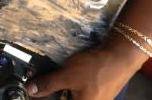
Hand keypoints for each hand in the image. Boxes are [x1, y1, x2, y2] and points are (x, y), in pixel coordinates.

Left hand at [26, 42, 140, 99]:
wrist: (120, 56)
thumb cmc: (97, 68)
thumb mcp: (68, 76)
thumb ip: (48, 84)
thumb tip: (30, 90)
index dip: (44, 97)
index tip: (34, 90)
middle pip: (63, 99)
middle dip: (52, 91)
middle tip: (39, 82)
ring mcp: (94, 99)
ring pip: (70, 94)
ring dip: (59, 86)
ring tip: (52, 76)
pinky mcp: (96, 91)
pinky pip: (77, 90)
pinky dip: (69, 83)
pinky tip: (64, 73)